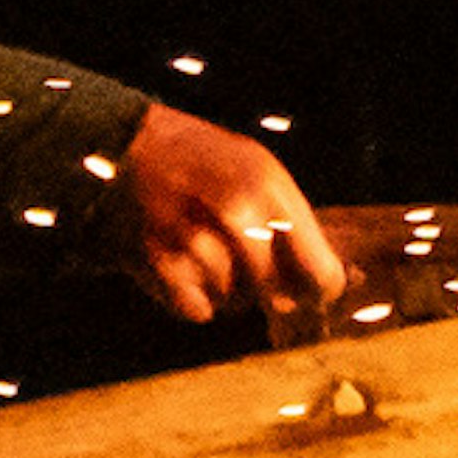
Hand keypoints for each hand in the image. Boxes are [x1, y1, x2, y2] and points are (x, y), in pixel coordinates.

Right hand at [115, 101, 347, 332]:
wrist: (114, 146)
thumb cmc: (196, 160)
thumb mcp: (254, 169)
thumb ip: (294, 221)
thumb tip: (342, 280)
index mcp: (268, 184)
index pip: (319, 270)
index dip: (319, 289)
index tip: (312, 291)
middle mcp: (237, 213)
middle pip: (277, 295)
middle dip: (266, 288)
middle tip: (243, 260)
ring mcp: (196, 240)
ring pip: (236, 304)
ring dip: (225, 289)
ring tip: (204, 251)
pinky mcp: (160, 264)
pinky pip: (198, 311)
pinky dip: (192, 297)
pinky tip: (181, 264)